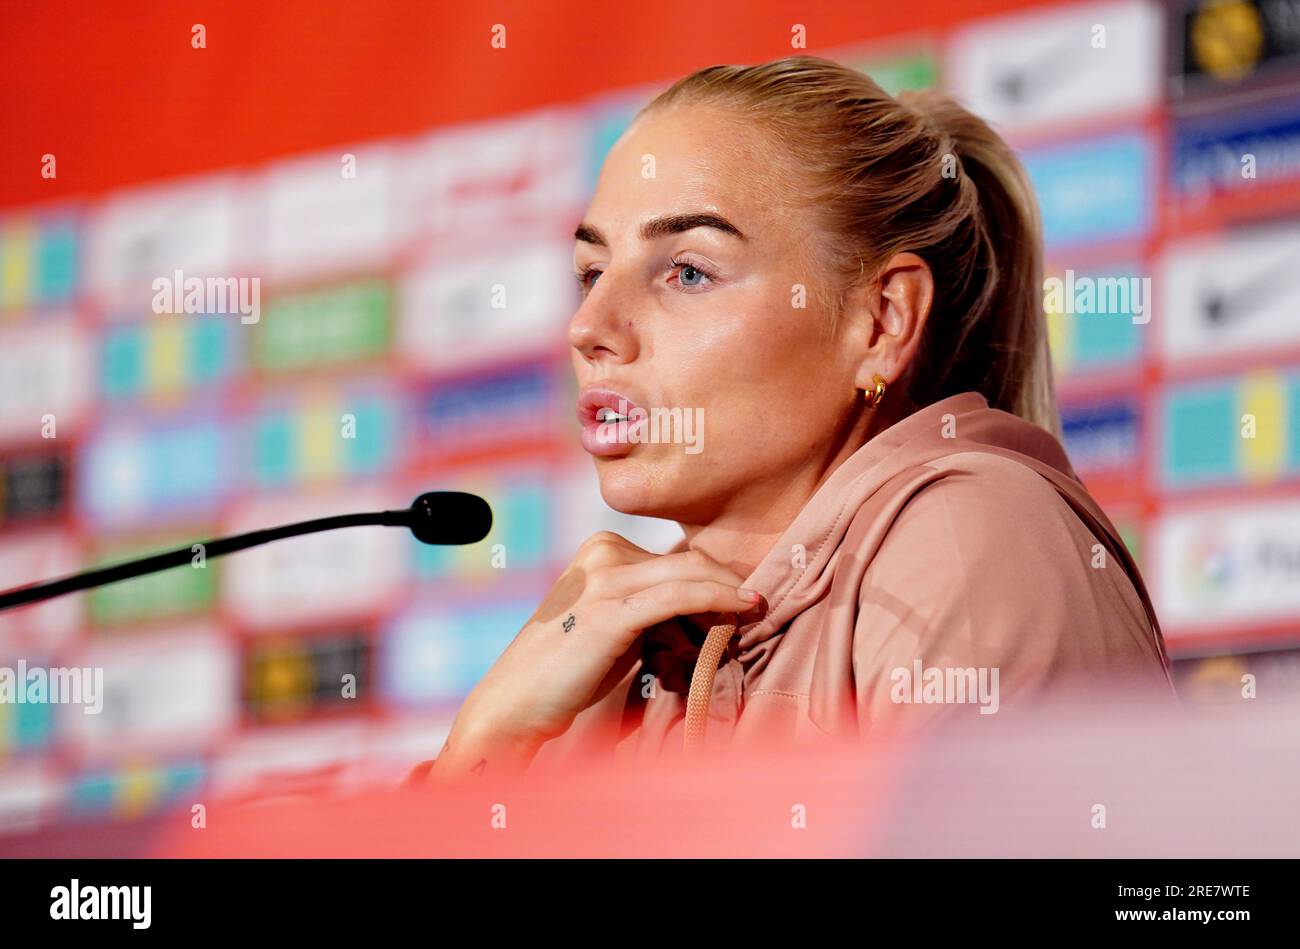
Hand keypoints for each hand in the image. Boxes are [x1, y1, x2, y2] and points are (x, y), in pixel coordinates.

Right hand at [428, 531, 760, 781]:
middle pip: (688, 558)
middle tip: (759, 602)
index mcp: (600, 547)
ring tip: (756, 609)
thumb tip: (706, 607)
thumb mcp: (616, 624)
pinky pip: (680, 596)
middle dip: (727, 581)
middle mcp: (601, 552)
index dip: (713, 577)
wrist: (517, 704)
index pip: (675, 555)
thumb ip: (651, 606)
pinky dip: (719, 600)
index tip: (742, 599)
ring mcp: (604, 578)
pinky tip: (743, 609)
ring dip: (729, 591)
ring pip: (690, 573)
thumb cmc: (567, 672)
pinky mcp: (611, 610)